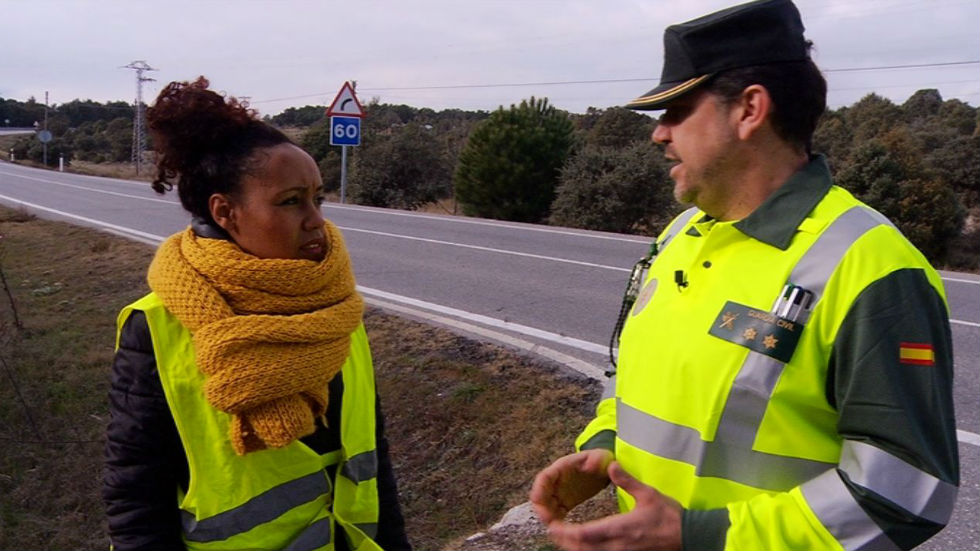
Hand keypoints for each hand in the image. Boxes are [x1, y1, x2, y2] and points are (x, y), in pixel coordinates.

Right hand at [529, 449, 613, 524]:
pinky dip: (556, 521)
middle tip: (548, 522)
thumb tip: (590, 466)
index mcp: (562, 467)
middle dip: (540, 508)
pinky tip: (562, 529)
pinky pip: (555, 513)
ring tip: (557, 529)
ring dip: (548, 517)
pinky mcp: (565, 502)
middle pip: (540, 494)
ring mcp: (560, 492)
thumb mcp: (603, 457)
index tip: (538, 503)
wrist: (604, 468)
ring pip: (546, 506)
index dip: (538, 490)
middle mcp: (557, 480)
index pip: (544, 477)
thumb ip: (598, 458)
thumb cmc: (603, 461)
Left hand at [546, 461, 682, 550]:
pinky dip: (588, 550)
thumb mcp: (648, 494)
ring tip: (563, 536)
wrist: (689, 536)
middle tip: (552, 530)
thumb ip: (627, 480)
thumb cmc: (669, 516)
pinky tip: (584, 543)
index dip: (566, 532)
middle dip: (565, 540)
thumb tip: (611, 464)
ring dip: (574, 547)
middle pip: (582, 548)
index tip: (553, 526)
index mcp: (620, 528)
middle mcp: (617, 545)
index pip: (585, 534)